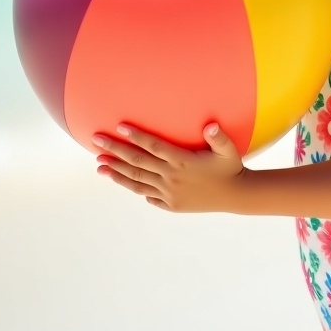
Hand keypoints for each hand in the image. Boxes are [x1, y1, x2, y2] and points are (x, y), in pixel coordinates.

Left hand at [94, 123, 245, 212]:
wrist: (235, 196)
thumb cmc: (231, 168)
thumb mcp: (229, 150)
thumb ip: (219, 137)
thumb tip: (210, 126)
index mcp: (183, 162)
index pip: (154, 146)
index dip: (136, 136)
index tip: (119, 127)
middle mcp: (172, 178)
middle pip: (137, 162)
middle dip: (115, 150)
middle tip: (96, 141)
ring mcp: (169, 193)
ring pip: (136, 180)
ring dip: (116, 172)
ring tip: (99, 165)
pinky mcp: (171, 205)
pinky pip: (148, 195)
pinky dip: (134, 187)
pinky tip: (122, 181)